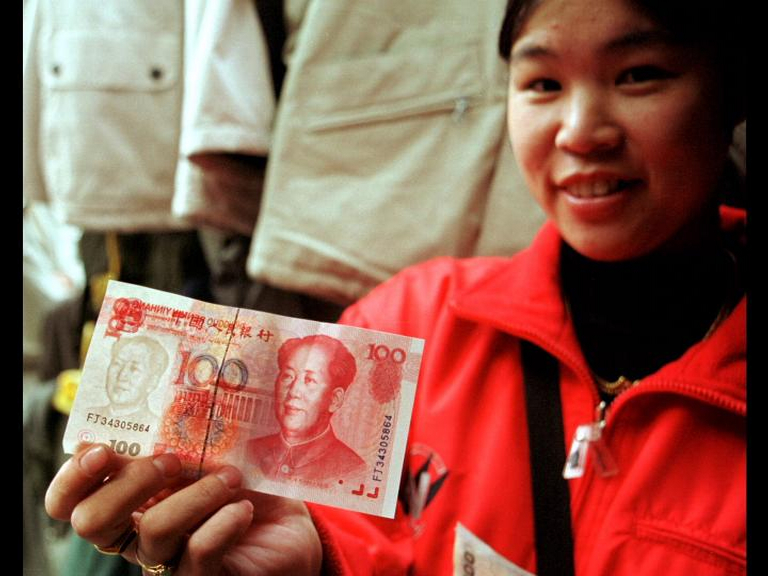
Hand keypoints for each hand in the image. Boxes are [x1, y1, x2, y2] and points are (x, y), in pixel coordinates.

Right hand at [45, 444, 321, 575]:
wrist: (290, 530)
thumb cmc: (244, 486)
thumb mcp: (214, 453)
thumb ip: (187, 434)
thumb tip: (178, 391)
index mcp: (128, 501)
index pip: (71, 500)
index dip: (74, 477)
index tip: (102, 449)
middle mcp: (136, 535)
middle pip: (92, 521)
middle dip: (129, 482)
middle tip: (171, 461)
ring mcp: (167, 562)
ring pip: (153, 532)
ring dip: (195, 495)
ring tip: (231, 477)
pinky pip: (199, 554)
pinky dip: (223, 524)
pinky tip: (245, 509)